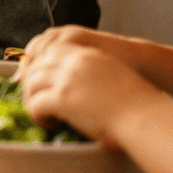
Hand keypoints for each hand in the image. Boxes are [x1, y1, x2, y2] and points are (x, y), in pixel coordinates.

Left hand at [17, 30, 161, 147]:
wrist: (143, 114)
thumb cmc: (133, 102)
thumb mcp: (109, 73)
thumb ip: (87, 72)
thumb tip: (68, 86)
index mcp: (86, 53)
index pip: (48, 48)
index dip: (37, 64)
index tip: (35, 80)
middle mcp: (73, 61)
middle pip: (35, 65)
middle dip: (29, 83)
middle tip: (33, 101)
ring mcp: (66, 78)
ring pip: (31, 84)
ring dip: (31, 100)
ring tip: (41, 115)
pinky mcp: (62, 97)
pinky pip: (35, 104)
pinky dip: (37, 115)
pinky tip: (49, 125)